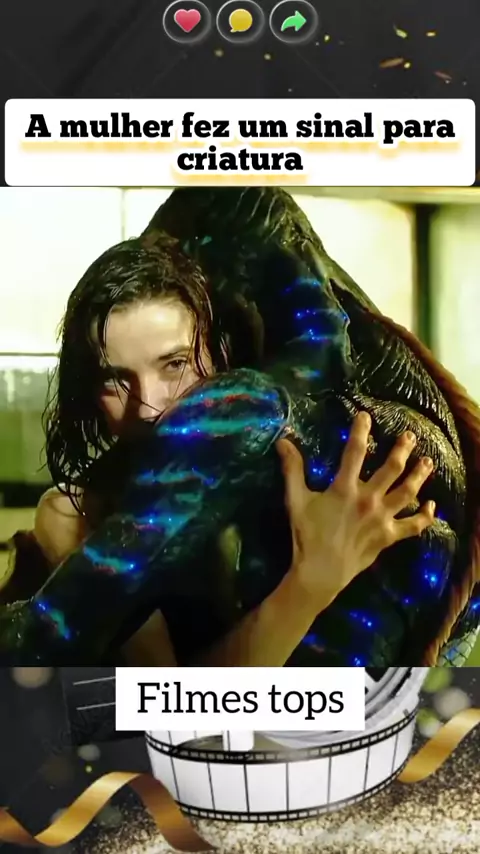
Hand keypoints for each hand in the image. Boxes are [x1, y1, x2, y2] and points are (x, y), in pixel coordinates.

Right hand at [276, 411, 435, 606]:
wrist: (320, 572)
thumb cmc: (306, 535)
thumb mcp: (295, 500)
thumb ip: (292, 469)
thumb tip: (283, 441)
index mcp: (345, 488)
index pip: (354, 451)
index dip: (361, 431)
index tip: (365, 416)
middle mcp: (368, 499)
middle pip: (392, 468)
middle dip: (402, 449)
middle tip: (410, 436)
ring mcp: (382, 518)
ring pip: (407, 492)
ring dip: (420, 475)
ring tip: (427, 461)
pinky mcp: (389, 536)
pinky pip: (413, 525)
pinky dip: (425, 516)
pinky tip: (432, 506)